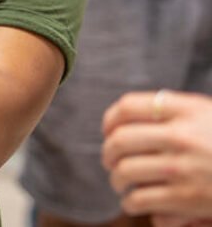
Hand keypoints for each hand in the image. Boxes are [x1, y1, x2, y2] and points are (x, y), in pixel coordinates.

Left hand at [102, 90, 211, 219]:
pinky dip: (131, 202)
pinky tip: (135, 201)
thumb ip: (174, 110)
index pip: (128, 106)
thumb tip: (127, 115)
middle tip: (110, 160)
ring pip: (125, 172)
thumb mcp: (208, 114)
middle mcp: (180, 136)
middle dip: (108, 153)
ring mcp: (182, 168)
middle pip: (120, 140)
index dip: (110, 119)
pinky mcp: (187, 199)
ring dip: (117, 180)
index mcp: (186, 110)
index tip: (108, 130)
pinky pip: (140, 200)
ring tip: (120, 182)